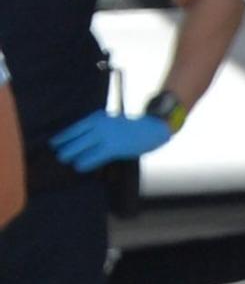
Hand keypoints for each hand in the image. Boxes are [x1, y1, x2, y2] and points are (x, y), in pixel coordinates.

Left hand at [50, 111, 172, 172]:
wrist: (153, 127)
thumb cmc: (134, 128)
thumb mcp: (112, 122)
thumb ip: (99, 128)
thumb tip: (86, 140)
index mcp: (97, 116)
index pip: (75, 127)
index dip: (63, 136)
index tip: (54, 143)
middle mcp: (98, 124)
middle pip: (76, 136)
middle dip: (65, 146)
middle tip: (57, 154)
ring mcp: (105, 135)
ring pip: (82, 146)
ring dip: (71, 153)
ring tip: (63, 160)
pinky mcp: (113, 147)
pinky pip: (94, 156)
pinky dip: (85, 161)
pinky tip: (79, 166)